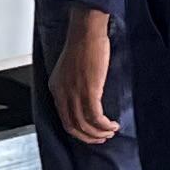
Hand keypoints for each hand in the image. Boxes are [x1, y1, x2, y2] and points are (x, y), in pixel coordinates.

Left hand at [51, 7, 120, 145]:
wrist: (87, 31)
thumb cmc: (82, 44)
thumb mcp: (71, 69)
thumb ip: (73, 85)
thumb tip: (86, 98)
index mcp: (56, 88)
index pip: (64, 118)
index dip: (78, 130)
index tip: (90, 133)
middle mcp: (62, 93)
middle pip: (72, 126)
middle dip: (88, 137)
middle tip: (101, 138)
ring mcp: (74, 93)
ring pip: (84, 125)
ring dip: (99, 133)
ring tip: (110, 132)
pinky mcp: (88, 90)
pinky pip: (96, 117)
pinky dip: (104, 125)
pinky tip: (113, 124)